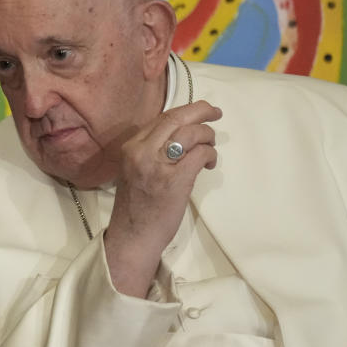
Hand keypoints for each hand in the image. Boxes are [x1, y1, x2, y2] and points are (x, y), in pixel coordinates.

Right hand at [104, 100, 221, 296]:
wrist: (132, 235)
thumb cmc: (136, 206)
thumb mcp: (135, 169)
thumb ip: (150, 151)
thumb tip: (178, 136)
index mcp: (131, 147)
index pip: (161, 118)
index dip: (186, 111)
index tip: (200, 112)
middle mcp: (141, 151)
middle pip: (176, 119)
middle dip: (201, 111)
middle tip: (216, 113)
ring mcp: (157, 165)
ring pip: (191, 133)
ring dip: (208, 136)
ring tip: (211, 149)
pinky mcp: (174, 180)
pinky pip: (199, 154)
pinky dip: (209, 154)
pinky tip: (208, 164)